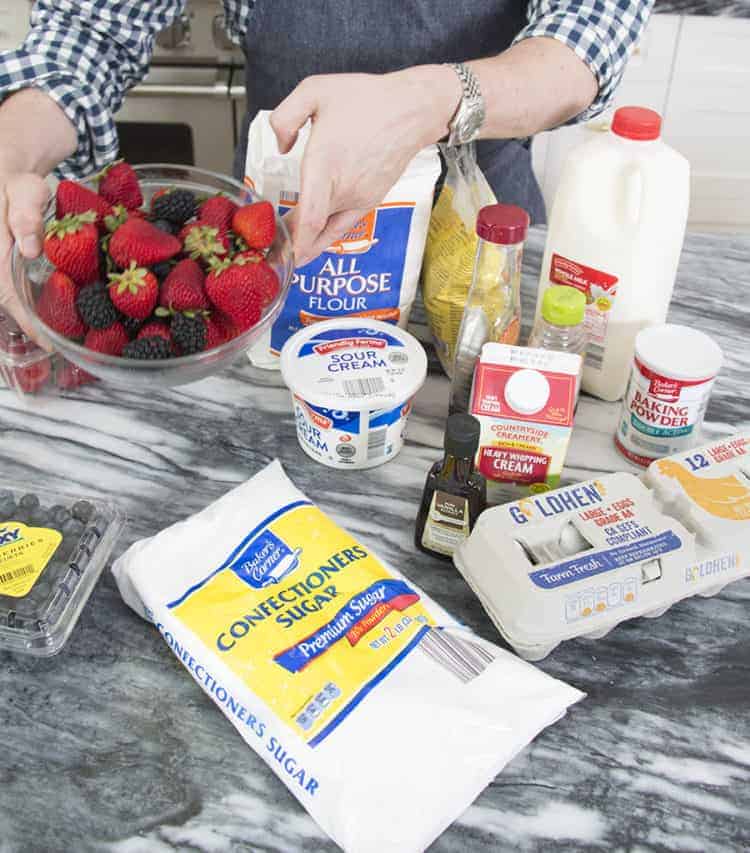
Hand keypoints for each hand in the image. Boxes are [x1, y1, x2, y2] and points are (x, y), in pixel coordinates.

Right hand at [0, 89, 76, 342]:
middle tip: (61, 346)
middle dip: (30, 327)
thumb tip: (30, 250)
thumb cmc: (13, 175)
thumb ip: (25, 214)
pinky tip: (51, 313)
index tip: (47, 342)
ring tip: (60, 336)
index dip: (25, 320)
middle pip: (7, 301)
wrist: (5, 161)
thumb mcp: (23, 187)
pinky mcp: (7, 260)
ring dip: (31, 317)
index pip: (4, 292)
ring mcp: (1, 260)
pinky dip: (30, 301)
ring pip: (10, 296)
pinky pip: (14, 285)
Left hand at [270, 66, 459, 264]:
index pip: (311, 218)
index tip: (283, 256)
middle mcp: (344, 189)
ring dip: (308, 242)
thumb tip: (282, 147)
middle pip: (314, 230)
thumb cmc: (367, 99)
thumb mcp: (314, 91)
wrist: (412, 110)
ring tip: (289, 252)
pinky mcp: (370, 201)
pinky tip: (313, 238)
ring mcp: (360, 199)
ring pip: (328, 231)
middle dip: (292, 244)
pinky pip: (343, 223)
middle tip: (272, 254)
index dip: (296, 243)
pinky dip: (326, 234)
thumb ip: (284, 118)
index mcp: (325, 165)